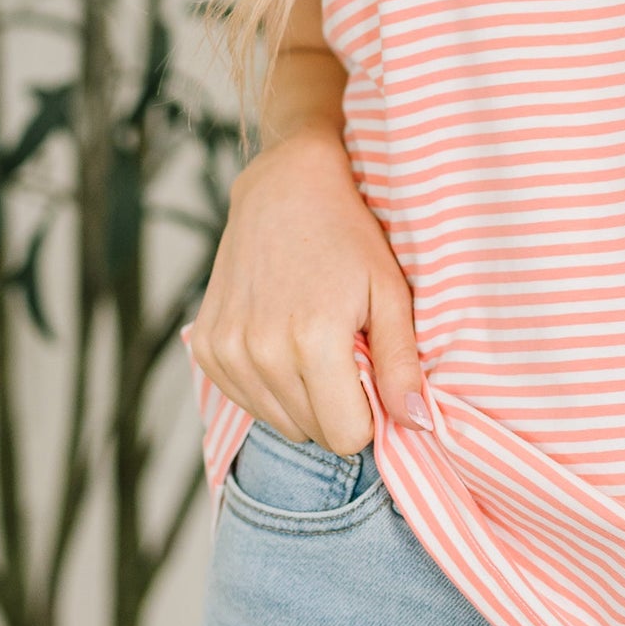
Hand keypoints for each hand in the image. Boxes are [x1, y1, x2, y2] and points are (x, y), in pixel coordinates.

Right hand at [188, 125, 428, 454]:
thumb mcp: (390, 293)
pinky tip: (282, 340)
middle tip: (345, 352)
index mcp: (313, 340)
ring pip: (279, 423)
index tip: (371, 376)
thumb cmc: (348, 236)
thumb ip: (402, 365)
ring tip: (314, 342)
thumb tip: (418, 426)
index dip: (369, 415)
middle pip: (312, 433)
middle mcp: (261, 351)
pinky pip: (247, 401)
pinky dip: (270, 384)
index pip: (347, 437)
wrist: (284, 188)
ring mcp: (226, 350)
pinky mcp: (206, 348)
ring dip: (303, 398)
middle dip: (337, 406)